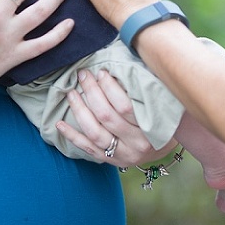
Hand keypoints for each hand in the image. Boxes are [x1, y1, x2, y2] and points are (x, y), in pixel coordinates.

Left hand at [55, 68, 175, 166]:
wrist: (164, 150)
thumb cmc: (163, 120)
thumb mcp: (162, 104)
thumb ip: (146, 89)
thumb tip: (127, 63)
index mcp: (151, 128)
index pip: (125, 106)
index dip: (109, 87)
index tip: (101, 72)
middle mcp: (136, 143)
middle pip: (107, 116)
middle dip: (91, 93)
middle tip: (83, 76)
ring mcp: (123, 154)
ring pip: (95, 132)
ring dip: (80, 111)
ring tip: (71, 93)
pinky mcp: (111, 161)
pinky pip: (88, 149)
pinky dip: (72, 136)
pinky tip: (60, 124)